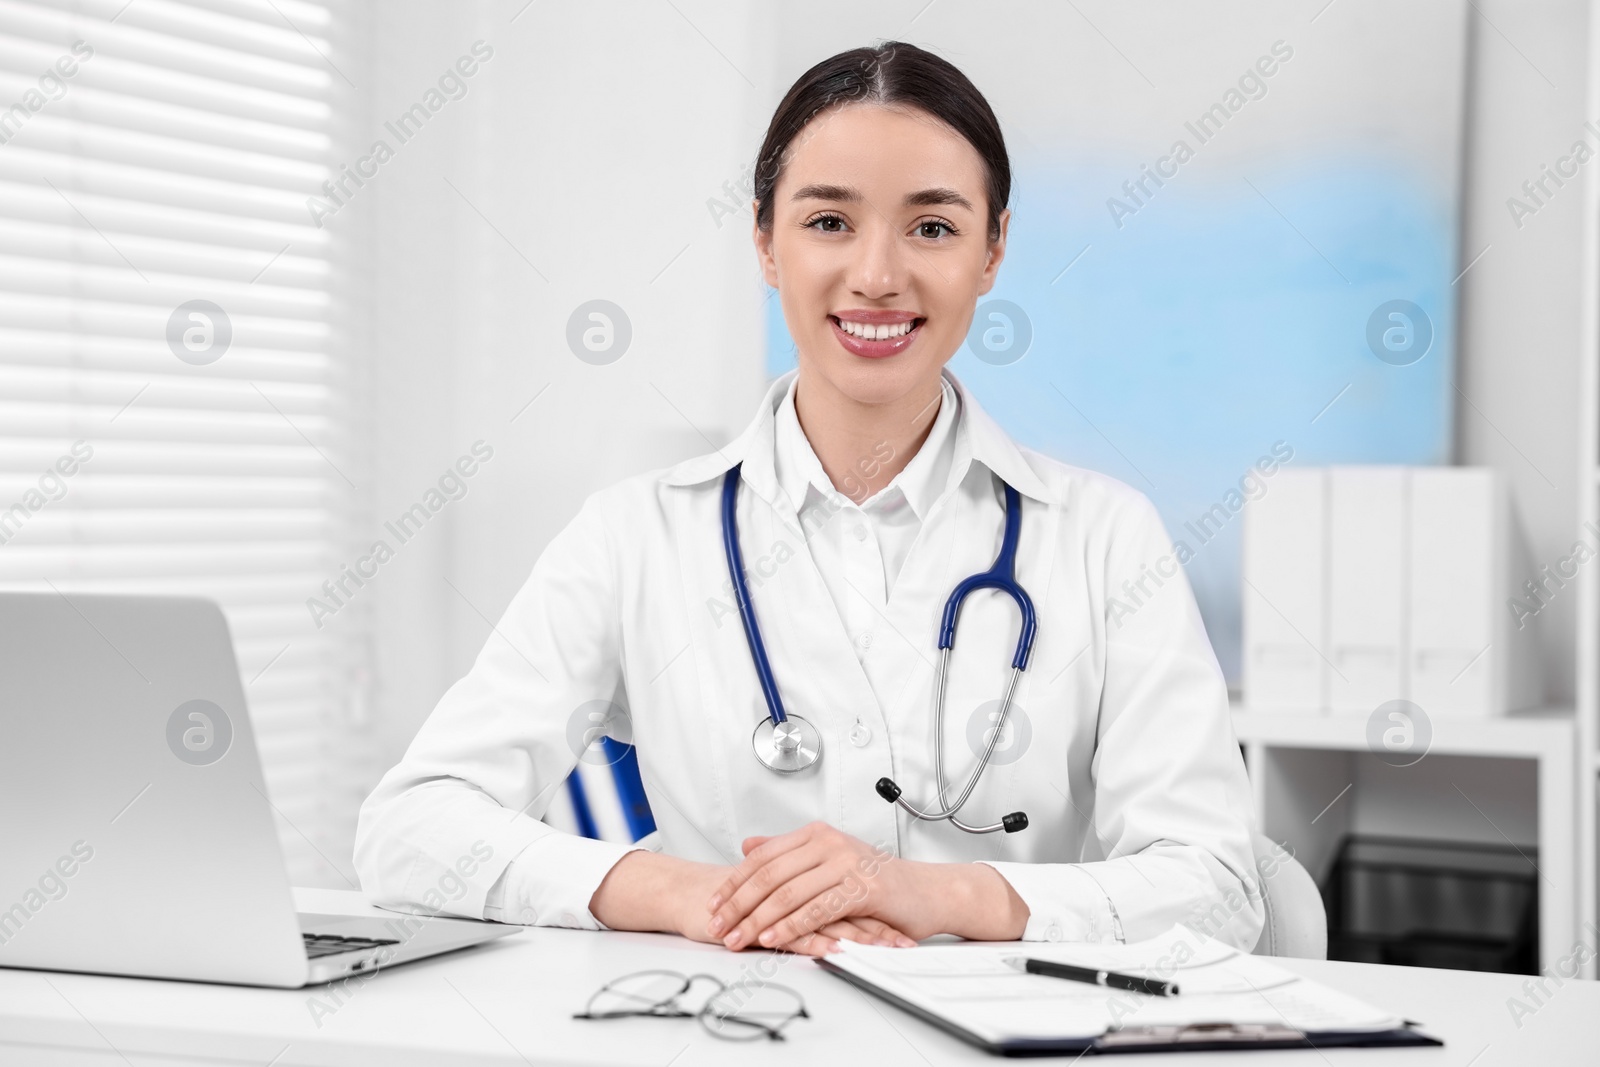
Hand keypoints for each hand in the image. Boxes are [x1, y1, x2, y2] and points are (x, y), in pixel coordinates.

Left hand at [703, 821, 990, 950]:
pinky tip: (773, 939)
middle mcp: (828, 843)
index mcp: (816, 834)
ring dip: (758, 920)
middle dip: (738, 903)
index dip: (734, 882)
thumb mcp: (828, 859)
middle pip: (770, 875)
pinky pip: (816, 909)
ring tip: (737, 938)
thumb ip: (788, 852)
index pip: (763, 857)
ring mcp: (845, 863)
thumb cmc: (878, 882)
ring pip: (788, 893)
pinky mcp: (861, 888)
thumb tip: (748, 846)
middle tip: (717, 925)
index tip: (713, 903)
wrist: (927, 893)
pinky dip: (791, 926)